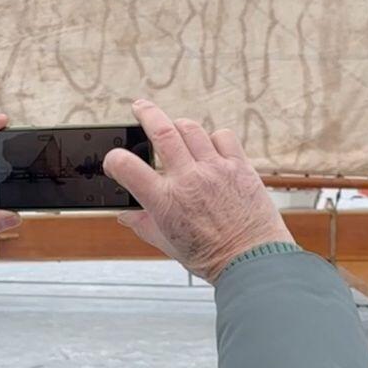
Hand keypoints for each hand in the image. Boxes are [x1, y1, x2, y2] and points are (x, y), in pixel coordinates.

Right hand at [103, 99, 294, 282]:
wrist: (253, 260)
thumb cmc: (211, 257)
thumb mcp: (168, 244)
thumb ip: (143, 225)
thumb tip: (126, 215)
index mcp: (165, 202)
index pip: (126, 167)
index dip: (114, 159)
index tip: (115, 159)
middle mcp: (188, 180)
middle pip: (161, 130)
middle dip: (146, 113)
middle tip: (140, 107)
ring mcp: (215, 170)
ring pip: (190, 128)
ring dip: (178, 125)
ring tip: (176, 130)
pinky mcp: (239, 167)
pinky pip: (222, 137)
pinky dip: (213, 138)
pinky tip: (210, 149)